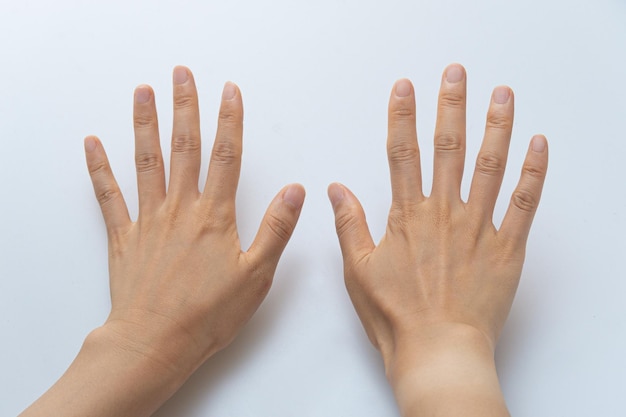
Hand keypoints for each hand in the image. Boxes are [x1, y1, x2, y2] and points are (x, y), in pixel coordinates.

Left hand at [21, 66, 304, 416]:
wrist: (156, 341)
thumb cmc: (208, 313)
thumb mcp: (257, 275)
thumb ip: (276, 228)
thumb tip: (295, 190)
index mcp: (214, 216)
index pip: (226, 157)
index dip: (230, 120)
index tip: (229, 90)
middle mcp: (180, 208)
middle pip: (184, 148)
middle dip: (185, 107)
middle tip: (182, 74)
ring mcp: (149, 219)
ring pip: (147, 162)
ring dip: (145, 124)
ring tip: (143, 92)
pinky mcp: (124, 236)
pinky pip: (108, 195)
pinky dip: (99, 168)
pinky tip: (93, 143)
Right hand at [328, 64, 547, 415]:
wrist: (437, 350)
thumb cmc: (396, 315)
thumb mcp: (358, 270)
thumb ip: (349, 224)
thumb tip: (336, 189)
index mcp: (407, 216)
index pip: (402, 153)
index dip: (402, 117)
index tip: (405, 88)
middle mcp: (444, 213)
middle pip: (448, 147)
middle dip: (451, 105)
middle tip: (456, 74)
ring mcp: (478, 227)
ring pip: (489, 166)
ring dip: (496, 126)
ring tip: (501, 94)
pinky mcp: (506, 247)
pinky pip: (524, 203)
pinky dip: (534, 172)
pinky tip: (538, 145)